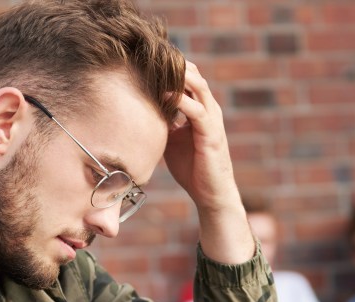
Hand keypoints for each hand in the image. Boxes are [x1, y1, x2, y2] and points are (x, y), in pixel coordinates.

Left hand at [164, 62, 237, 214]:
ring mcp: (212, 121)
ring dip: (180, 75)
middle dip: (175, 64)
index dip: (171, 68)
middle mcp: (209, 110)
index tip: (149, 60)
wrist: (211, 194)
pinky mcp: (211, 134)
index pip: (188, 80)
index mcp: (200, 110)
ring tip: (160, 65)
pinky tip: (166, 94)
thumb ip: (164, 124)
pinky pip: (197, 111)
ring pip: (199, 87)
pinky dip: (181, 100)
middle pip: (195, 76)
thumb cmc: (193, 169)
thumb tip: (142, 113)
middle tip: (152, 55)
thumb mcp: (172, 140)